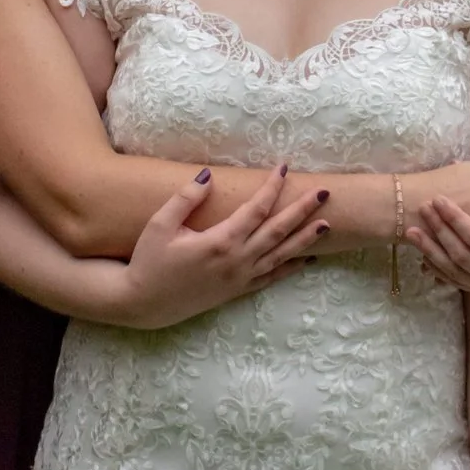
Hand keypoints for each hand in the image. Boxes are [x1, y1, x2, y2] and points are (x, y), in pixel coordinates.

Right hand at [112, 166, 328, 330]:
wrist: (143, 302)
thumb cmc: (149, 260)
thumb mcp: (160, 224)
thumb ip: (186, 197)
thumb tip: (209, 174)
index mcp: (220, 241)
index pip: (256, 208)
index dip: (272, 186)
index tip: (284, 167)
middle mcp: (237, 260)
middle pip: (278, 230)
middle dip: (302, 210)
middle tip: (324, 193)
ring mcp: (240, 278)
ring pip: (281, 255)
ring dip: (305, 238)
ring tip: (326, 224)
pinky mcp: (237, 291)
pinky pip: (272, 277)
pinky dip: (291, 268)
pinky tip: (307, 259)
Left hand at [407, 194, 469, 297]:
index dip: (456, 219)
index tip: (440, 199)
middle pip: (461, 256)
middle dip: (439, 232)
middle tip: (423, 208)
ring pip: (455, 273)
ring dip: (431, 252)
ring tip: (412, 232)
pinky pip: (458, 282)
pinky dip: (439, 268)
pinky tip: (423, 254)